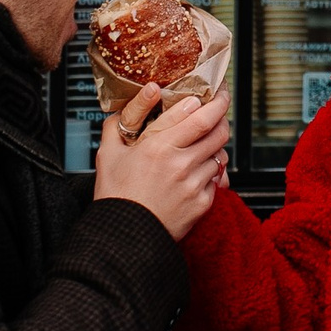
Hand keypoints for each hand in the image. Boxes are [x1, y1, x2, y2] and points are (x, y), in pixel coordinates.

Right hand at [93, 85, 230, 240]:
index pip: (199, 114)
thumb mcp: (108, 156)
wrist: (125, 237)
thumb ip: (116, 127)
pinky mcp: (202, 203)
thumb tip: (122, 110)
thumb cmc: (116, 197)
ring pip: (220, 155)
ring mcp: (194, 184)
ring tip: (200, 147)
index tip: (218, 92)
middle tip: (218, 112)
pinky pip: (216, 180)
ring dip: (215, 148)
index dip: (215, 100)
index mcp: (158, 147)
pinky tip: (194, 174)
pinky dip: (210, 173)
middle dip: (222, 118)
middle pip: (218, 131)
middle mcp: (180, 163)